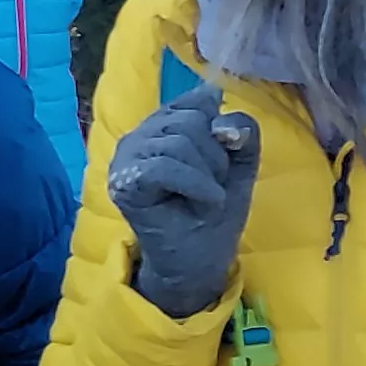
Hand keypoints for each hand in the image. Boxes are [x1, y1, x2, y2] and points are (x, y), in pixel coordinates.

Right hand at [107, 80, 263, 318]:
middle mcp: (140, 134)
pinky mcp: (124, 182)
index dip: (219, 130)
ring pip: (178, 142)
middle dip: (216, 158)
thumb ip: (242, 133)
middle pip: (190, 120)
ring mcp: (126, 157)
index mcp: (164, 125)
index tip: (225, 160)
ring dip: (207, 177)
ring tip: (206, 200)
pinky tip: (203, 202)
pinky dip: (195, 185)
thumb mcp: (239, 167)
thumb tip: (224, 119)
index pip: (197, 102)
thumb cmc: (212, 215)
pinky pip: (165, 166)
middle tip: (213, 190)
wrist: (197, 264)